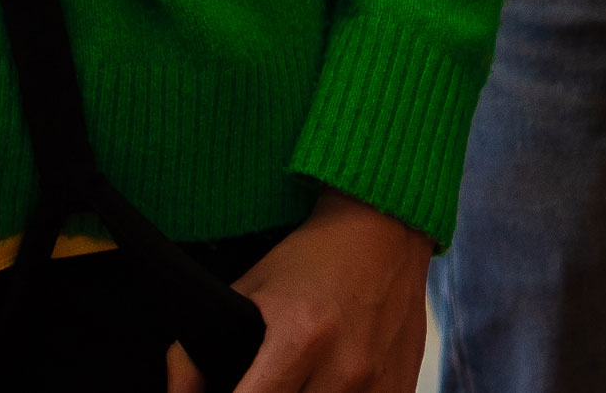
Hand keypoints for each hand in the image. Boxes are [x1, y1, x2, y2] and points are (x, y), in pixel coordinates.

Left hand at [165, 191, 431, 392]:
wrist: (383, 229)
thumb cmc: (313, 257)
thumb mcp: (250, 289)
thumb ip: (203, 349)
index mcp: (299, 338)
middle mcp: (343, 369)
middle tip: (256, 384)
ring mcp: (378, 386)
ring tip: (290, 382)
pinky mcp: (402, 391)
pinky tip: (326, 385)